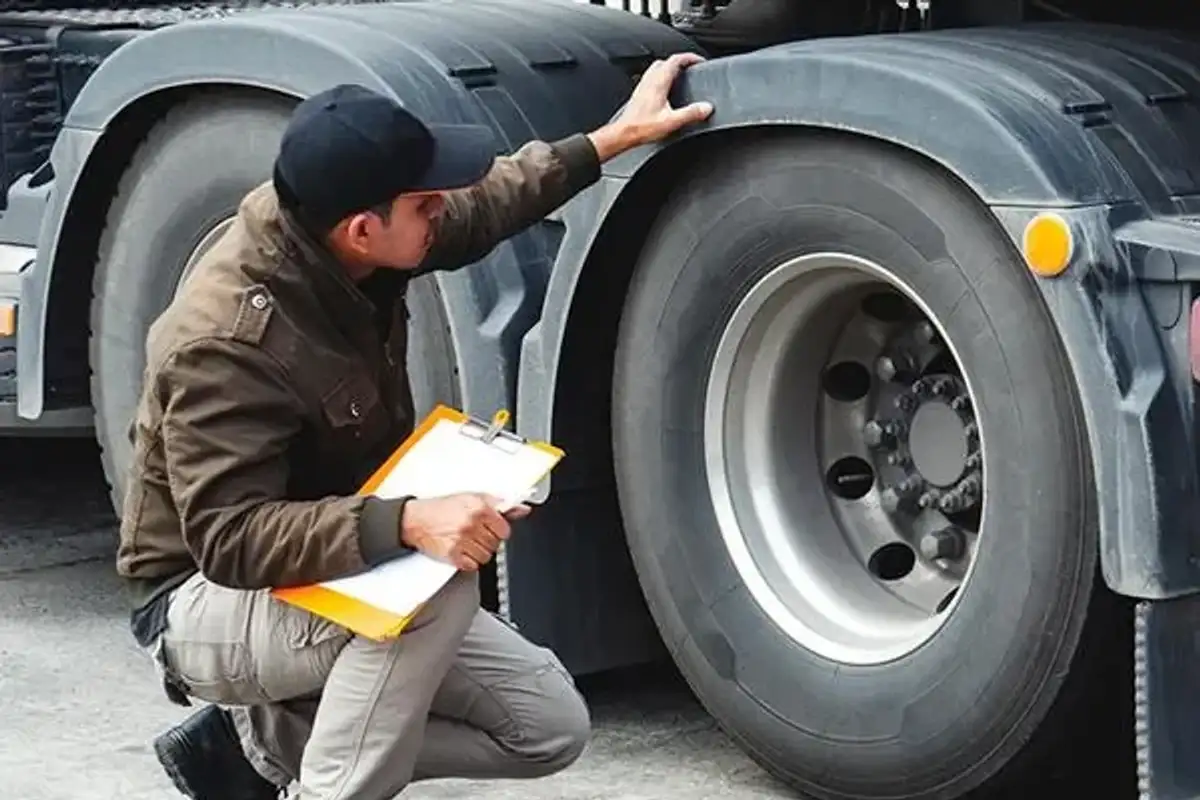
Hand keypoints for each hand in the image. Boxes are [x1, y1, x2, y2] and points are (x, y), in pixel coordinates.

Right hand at [400, 493, 530, 570]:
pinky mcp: (453, 555)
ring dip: (478, 552)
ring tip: (467, 542)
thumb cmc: (442, 508)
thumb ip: (499, 504)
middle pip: (495, 544)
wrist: (415, 520)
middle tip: (475, 534)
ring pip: (486, 557)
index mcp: (479, 508)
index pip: (505, 529)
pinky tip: (461, 550)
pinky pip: (472, 565)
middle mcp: (472, 524)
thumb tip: (522, 509)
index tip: (492, 529)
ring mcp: (462, 541)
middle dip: (487, 541)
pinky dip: (468, 561)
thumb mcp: (472, 498)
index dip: (498, 531)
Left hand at [588, 52, 713, 160]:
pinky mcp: (639, 93)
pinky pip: (652, 78)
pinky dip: (662, 78)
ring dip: (670, 68)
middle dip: (681, 62)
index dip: (690, 57)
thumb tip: (706, 107)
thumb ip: (690, 113)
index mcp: (658, 82)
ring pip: (657, 68)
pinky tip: (665, 90)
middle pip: (666, 61)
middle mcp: (649, 80)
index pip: (676, 59)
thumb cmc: (642, 128)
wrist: (623, 134)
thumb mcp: (671, 122)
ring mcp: (642, 85)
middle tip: (691, 68)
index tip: (699, 61)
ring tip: (680, 77)